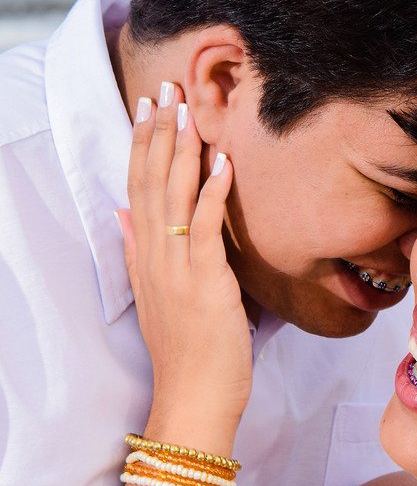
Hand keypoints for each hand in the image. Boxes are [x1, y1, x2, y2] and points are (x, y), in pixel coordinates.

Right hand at [120, 82, 250, 439]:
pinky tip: (224, 160)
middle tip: (167, 86)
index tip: (148, 105)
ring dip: (182, 148)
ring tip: (188, 107)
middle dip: (159, 131)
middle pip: (151, 180)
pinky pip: (205, 227)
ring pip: (173, 195)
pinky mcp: (204, 280)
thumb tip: (123, 215)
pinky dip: (214, 191)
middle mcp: (154, 255)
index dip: (143, 143)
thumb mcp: (158, 294)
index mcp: (145, 255)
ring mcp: (176, 267)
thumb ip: (139, 252)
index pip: (138, 186)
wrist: (194, 398)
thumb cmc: (189, 350)